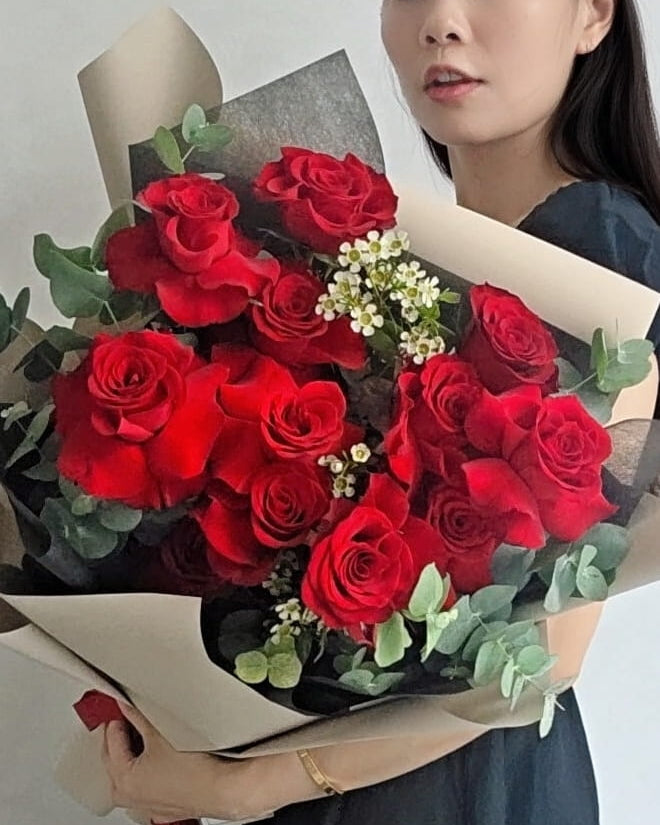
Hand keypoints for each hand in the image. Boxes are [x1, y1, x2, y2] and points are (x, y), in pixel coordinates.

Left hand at [102, 702, 242, 822]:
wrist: (223, 788)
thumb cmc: (195, 770)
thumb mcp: (160, 732)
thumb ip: (138, 715)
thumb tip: (126, 705)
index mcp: (124, 780)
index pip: (111, 740)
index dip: (116, 718)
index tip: (120, 705)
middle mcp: (131, 796)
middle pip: (115, 759)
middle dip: (119, 737)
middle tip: (127, 716)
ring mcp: (148, 803)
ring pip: (130, 772)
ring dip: (134, 753)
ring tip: (145, 733)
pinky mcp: (164, 804)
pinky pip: (147, 782)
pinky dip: (148, 767)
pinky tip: (162, 754)